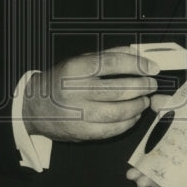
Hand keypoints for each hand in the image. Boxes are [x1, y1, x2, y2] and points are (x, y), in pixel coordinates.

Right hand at [22, 50, 158, 141]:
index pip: (113, 63)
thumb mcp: (79, 61)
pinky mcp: (81, 132)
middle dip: (142, 87)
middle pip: (119, 90)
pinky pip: (112, 130)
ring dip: (138, 106)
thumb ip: (108, 55)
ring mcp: (78, 114)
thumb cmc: (60, 81)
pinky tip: (133, 116)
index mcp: (75, 68)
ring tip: (144, 100)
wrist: (34, 107)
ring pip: (118, 112)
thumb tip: (137, 53)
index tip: (152, 68)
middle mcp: (75, 91)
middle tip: (151, 84)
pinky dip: (128, 123)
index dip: (137, 65)